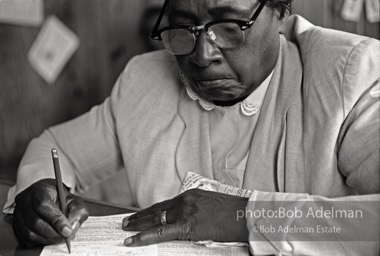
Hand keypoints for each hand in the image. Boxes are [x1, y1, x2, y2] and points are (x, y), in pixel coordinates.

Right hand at [13, 178, 88, 247]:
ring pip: (30, 233)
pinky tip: (50, 238)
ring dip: (47, 239)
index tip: (67, 231)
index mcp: (39, 190)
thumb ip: (78, 211)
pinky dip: (39, 242)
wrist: (49, 198)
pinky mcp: (16, 226)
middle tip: (66, 237)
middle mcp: (25, 200)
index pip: (44, 206)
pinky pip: (25, 240)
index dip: (56, 220)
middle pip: (35, 222)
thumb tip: (73, 227)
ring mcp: (18, 214)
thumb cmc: (61, 199)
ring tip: (60, 238)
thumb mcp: (74, 200)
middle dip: (53, 233)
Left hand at [122, 189, 248, 245]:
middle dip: (140, 217)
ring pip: (156, 220)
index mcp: (190, 195)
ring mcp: (185, 212)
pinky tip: (134, 240)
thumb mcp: (212, 206)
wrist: (247, 214)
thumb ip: (196, 210)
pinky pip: (162, 232)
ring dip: (139, 225)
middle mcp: (185, 200)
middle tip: (126, 222)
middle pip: (157, 210)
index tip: (141, 215)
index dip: (150, 211)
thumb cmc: (234, 211)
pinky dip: (145, 236)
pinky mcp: (188, 225)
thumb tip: (186, 222)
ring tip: (126, 230)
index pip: (164, 204)